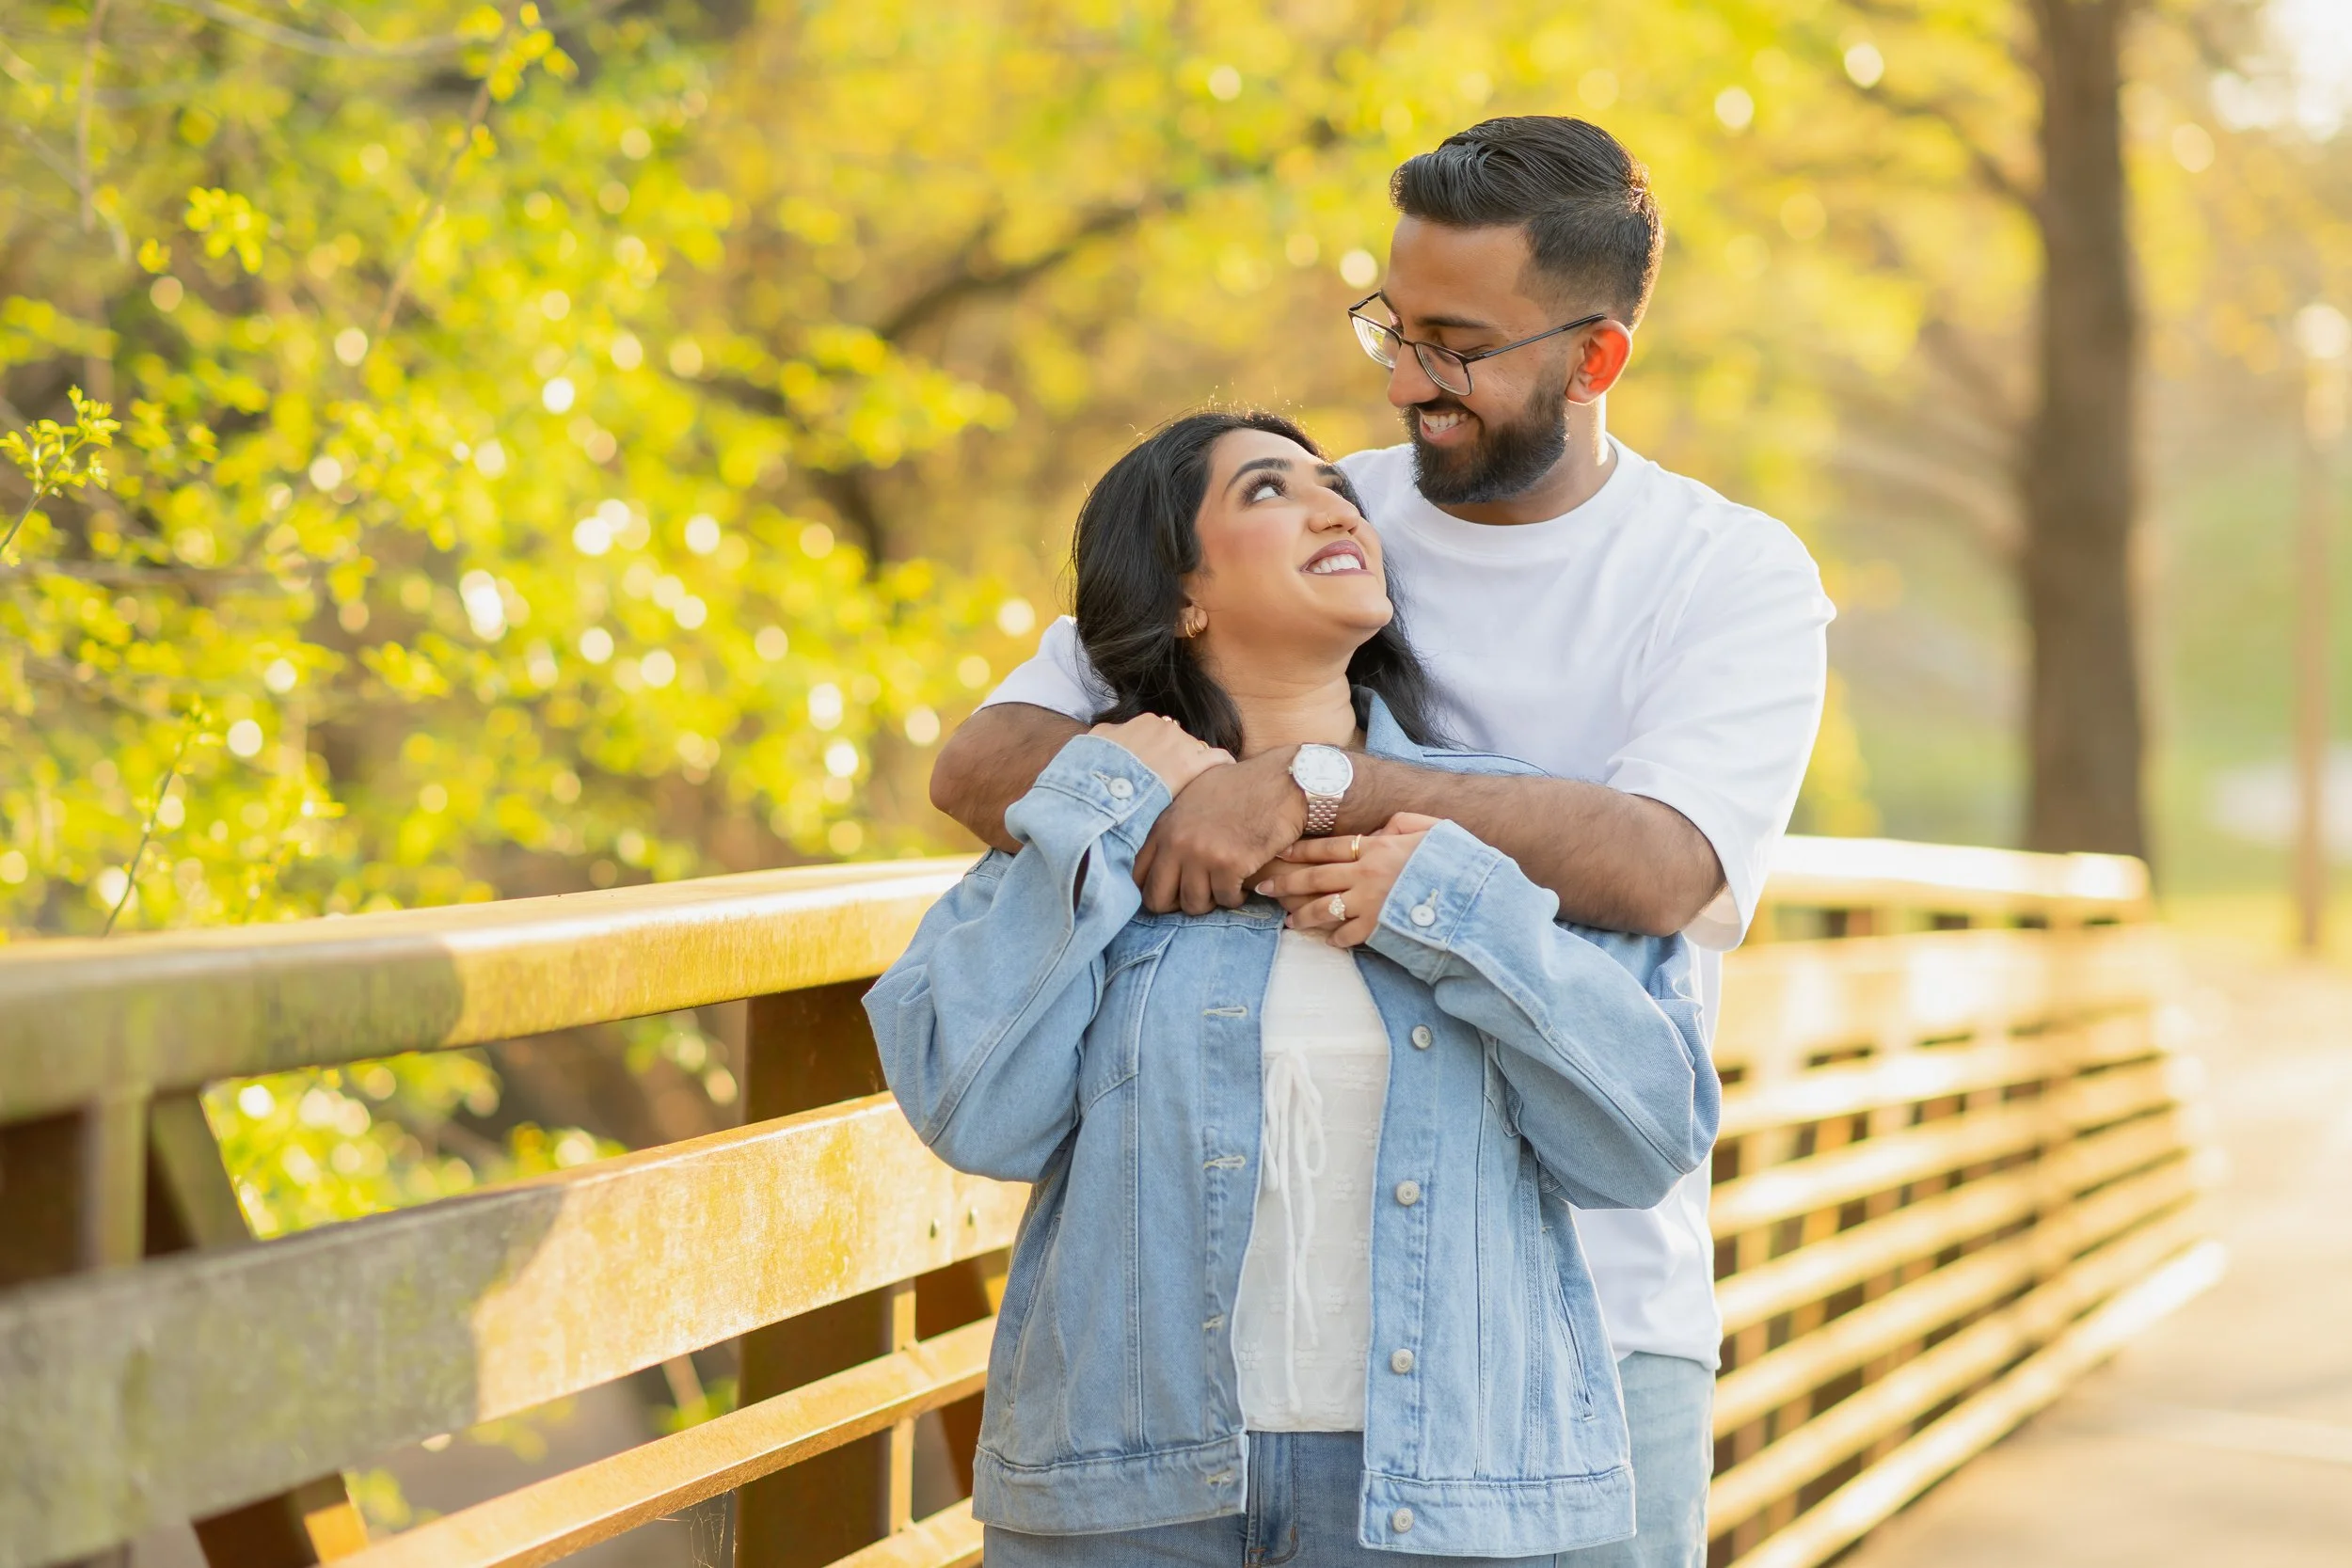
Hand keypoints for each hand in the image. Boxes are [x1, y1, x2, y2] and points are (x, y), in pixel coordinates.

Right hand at [1088, 714, 1233, 795]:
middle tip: (1171, 776)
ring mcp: (1181, 746)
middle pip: (1182, 741)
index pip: (1163, 731)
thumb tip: (1118, 731)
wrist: (1102, 790)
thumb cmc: (1095, 768)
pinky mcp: (1193, 765)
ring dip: (1195, 763)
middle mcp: (1167, 728)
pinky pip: (1218, 757)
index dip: (1161, 749)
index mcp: (1147, 721)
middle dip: (1178, 756)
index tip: (1158, 763)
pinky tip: (1227, 769)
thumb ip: (1113, 732)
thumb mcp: (1097, 740)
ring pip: (1198, 750)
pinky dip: (1222, 762)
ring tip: (1194, 781)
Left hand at [1133, 748, 1307, 914]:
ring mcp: (1201, 854)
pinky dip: (1236, 896)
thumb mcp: (1195, 795)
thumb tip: (1162, 855)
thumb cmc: (1243, 785)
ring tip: (1224, 884)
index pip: (1137, 875)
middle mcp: (1176, 841)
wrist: (1284, 779)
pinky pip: (1225, 900)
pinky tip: (1243, 881)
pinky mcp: (1230, 864)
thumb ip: (1173, 824)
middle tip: (1200, 895)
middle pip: (1157, 899)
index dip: (1155, 888)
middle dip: (1178, 903)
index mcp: (1163, 825)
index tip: (1175, 889)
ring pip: (1194, 905)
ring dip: (1212, 900)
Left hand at [1254, 812, 1442, 947]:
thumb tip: (1379, 829)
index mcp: (1377, 847)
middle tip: (1263, 887)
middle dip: (1286, 882)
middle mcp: (1367, 874)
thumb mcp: (1429, 828)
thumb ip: (1401, 823)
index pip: (1328, 847)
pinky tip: (1328, 939)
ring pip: (1325, 907)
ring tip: (1288, 921)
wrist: (1474, 893)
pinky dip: (1337, 937)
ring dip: (1302, 914)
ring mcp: (1372, 903)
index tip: (1278, 851)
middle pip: (1315, 877)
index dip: (1299, 849)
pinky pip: (1350, 934)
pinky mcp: (1381, 928)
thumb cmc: (1454, 858)